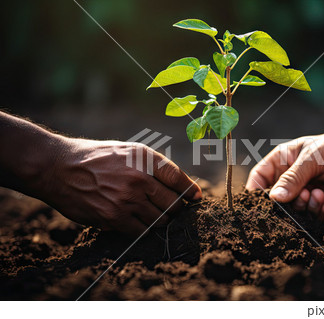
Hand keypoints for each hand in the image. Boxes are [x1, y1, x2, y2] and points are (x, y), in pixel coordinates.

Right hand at [40, 138, 201, 236]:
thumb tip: (178, 184)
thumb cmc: (96, 158)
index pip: (177, 178)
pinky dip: (143, 229)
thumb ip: (152, 165)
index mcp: (144, 158)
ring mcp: (127, 199)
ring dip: (160, 220)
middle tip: (172, 209)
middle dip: (176, 208)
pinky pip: (141, 231)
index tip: (196, 197)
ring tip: (154, 215)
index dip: (190, 190)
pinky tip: (137, 222)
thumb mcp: (127, 151)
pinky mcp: (114, 217)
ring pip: (160, 219)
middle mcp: (139, 178)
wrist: (59, 168)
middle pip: (173, 203)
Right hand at [246, 128, 323, 221]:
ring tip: (318, 194)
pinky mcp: (318, 202)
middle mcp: (289, 177)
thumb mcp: (313, 160)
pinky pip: (310, 216)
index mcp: (281, 160)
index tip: (259, 205)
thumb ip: (293, 178)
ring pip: (292, 209)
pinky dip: (315, 214)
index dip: (255, 192)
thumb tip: (274, 199)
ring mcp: (303, 190)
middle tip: (303, 196)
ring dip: (304, 207)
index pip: (258, 178)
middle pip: (274, 199)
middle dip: (285, 203)